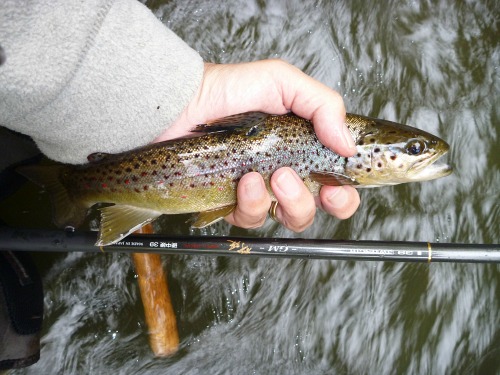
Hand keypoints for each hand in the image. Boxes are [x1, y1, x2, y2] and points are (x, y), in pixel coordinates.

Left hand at [155, 60, 359, 231]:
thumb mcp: (282, 82)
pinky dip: (252, 203)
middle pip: (315, 208)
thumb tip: (348, 145)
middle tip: (293, 177)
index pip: (335, 182)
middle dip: (313, 203)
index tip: (337, 186)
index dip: (343, 193)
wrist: (181, 103)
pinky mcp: (233, 202)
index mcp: (302, 149)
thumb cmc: (229, 89)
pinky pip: (251, 219)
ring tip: (267, 175)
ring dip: (286, 202)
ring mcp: (259, 191)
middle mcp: (284, 173)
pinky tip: (244, 181)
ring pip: (286, 219)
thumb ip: (323, 105)